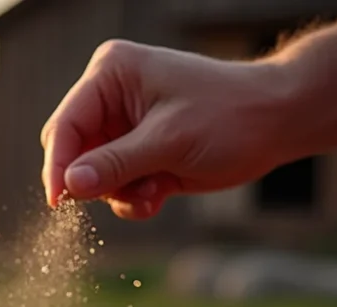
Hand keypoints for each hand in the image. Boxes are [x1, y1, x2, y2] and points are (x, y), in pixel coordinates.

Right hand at [41, 40, 294, 219]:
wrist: (277, 124)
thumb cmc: (230, 117)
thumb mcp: (169, 141)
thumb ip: (115, 163)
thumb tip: (70, 185)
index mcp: (110, 74)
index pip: (65, 125)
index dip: (58, 165)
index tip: (59, 201)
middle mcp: (110, 98)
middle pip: (72, 152)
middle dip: (97, 180)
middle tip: (126, 192)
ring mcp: (122, 127)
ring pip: (93, 176)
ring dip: (122, 192)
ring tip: (158, 188)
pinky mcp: (137, 152)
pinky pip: (115, 186)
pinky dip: (134, 197)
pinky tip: (163, 191)